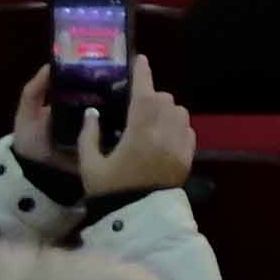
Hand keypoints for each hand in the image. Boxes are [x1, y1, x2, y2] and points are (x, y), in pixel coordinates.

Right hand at [77, 60, 194, 200]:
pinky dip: (176, 125)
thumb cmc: (111, 190)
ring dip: (165, 109)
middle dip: (150, 96)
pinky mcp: (189, 154)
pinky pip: (187, 128)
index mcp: (140, 130)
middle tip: (135, 104)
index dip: (142, 74)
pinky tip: (161, 136)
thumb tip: (93, 113)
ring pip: (178, 111)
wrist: (138, 218)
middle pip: (163, 99)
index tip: (140, 60)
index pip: (144, 92)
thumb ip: (89, 135)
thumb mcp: (90, 165)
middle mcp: (165, 131)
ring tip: (148, 120)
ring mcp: (181, 142)